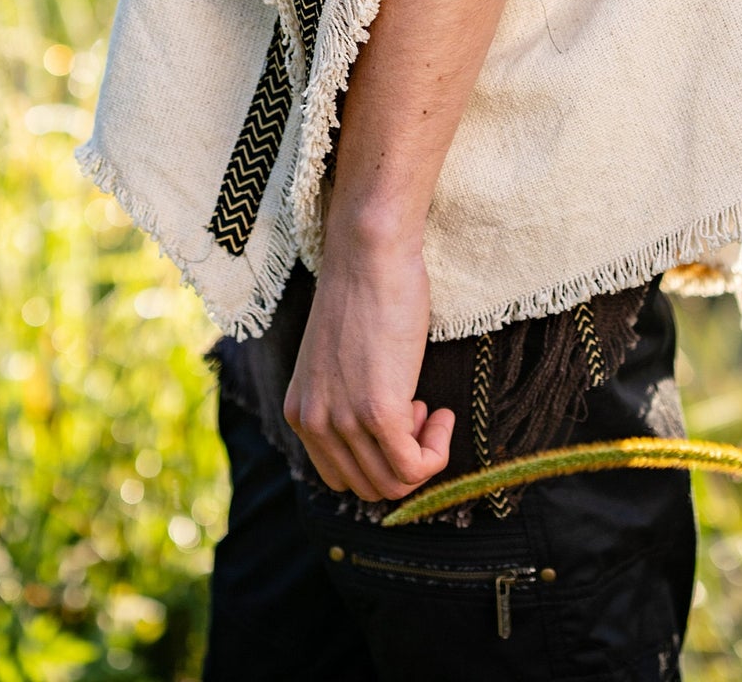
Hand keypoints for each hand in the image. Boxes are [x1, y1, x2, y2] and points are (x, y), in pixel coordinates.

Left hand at [284, 224, 453, 501]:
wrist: (369, 252)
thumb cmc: (363, 293)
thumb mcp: (339, 363)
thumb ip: (345, 403)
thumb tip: (385, 442)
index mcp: (299, 413)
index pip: (341, 478)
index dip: (379, 458)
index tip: (402, 417)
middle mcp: (314, 423)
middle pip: (367, 488)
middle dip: (402, 461)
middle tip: (419, 412)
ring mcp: (344, 420)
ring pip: (393, 484)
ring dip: (424, 456)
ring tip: (430, 409)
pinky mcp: (378, 411)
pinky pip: (414, 468)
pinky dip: (437, 452)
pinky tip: (442, 414)